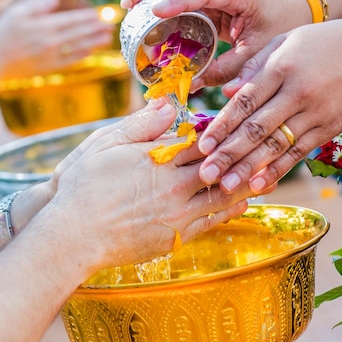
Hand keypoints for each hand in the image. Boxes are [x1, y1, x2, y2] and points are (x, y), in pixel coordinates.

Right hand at [0, 0, 112, 81]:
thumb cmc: (1, 33)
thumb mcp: (17, 10)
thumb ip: (39, 3)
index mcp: (46, 26)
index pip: (74, 20)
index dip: (89, 17)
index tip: (100, 13)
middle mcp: (52, 42)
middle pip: (80, 33)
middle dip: (97, 29)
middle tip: (111, 25)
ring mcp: (51, 57)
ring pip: (78, 48)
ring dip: (94, 43)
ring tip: (107, 38)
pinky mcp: (47, 68)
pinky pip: (69, 61)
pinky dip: (81, 56)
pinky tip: (89, 52)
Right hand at [48, 100, 265, 269]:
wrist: (75, 234)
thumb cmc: (84, 187)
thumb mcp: (105, 145)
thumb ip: (140, 125)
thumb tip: (168, 104)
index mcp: (159, 159)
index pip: (200, 140)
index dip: (219, 131)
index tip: (232, 124)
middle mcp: (174, 186)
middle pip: (219, 167)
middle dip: (240, 156)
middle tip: (264, 146)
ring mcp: (178, 214)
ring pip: (222, 196)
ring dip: (245, 184)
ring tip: (265, 175)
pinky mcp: (176, 237)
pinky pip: (211, 222)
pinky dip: (230, 211)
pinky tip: (241, 204)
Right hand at [120, 0, 313, 89]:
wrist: (290, 11)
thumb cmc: (277, 29)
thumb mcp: (255, 56)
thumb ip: (225, 71)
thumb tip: (189, 85)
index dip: (178, 0)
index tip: (156, 11)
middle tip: (126, 5)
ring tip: (127, 11)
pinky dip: (156, 4)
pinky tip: (142, 19)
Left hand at [196, 17, 341, 193]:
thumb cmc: (320, 44)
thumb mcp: (284, 42)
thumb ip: (253, 66)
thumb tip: (227, 92)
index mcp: (280, 69)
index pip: (245, 102)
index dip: (221, 126)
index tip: (202, 146)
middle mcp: (296, 93)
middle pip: (257, 128)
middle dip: (228, 154)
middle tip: (206, 174)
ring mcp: (314, 113)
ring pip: (276, 145)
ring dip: (248, 168)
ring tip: (226, 186)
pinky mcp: (329, 128)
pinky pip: (299, 152)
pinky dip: (278, 169)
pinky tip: (258, 184)